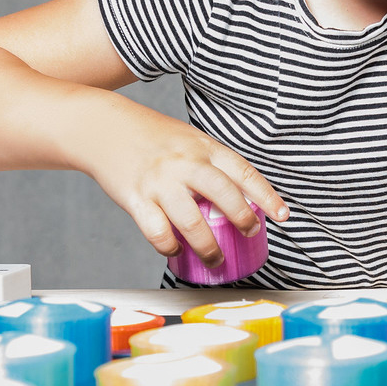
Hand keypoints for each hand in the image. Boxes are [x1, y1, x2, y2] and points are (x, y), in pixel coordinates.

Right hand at [80, 98, 289, 266]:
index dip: (267, 196)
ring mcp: (160, 182)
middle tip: (249, 234)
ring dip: (208, 246)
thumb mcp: (189, 139)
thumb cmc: (151, 136)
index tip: (282, 215)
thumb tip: (238, 197)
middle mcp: (185, 163)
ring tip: (216, 258)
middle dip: (243, 220)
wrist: (104, 127)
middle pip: (224, 195)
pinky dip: (169, 246)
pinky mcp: (136, 198)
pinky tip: (175, 250)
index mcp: (204, 147)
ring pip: (192, 222)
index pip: (244, 172)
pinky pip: (157, 231)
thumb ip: (210, 164)